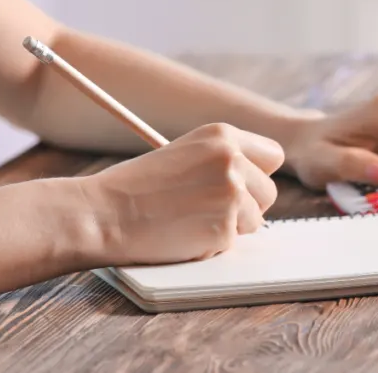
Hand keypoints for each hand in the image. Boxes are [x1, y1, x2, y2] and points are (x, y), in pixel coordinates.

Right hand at [78, 123, 283, 264]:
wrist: (104, 214)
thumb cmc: (137, 187)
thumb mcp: (185, 153)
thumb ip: (222, 161)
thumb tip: (256, 181)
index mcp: (223, 135)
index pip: (273, 155)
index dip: (258, 174)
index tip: (242, 184)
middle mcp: (233, 160)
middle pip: (269, 192)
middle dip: (248, 205)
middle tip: (208, 209)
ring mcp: (231, 194)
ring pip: (256, 220)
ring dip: (231, 226)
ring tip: (191, 219)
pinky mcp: (224, 227)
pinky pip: (234, 242)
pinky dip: (213, 244)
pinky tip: (183, 234)